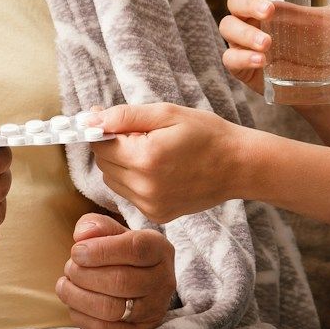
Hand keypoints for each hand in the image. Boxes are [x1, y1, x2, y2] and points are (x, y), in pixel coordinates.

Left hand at [55, 213, 176, 328]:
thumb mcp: (112, 231)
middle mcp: (163, 280)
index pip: (135, 249)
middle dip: (84, 274)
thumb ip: (95, 225)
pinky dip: (80, 315)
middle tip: (70, 267)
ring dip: (78, 296)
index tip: (76, 251)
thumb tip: (81, 236)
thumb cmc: (120, 250)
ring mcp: (153, 310)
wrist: (138, 278)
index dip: (100, 250)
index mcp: (159, 249)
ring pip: (111, 309)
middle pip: (121, 281)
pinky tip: (73, 302)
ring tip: (66, 284)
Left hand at [92, 103, 251, 223]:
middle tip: (144, 136)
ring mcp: (150, 205)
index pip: (99, 144)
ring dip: (122, 165)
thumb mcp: (167, 113)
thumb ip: (124, 116)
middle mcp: (144, 187)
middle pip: (104, 164)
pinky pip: (129, 195)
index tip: (121, 123)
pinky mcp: (157, 215)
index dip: (106, 130)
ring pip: (113, 181)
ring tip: (153, 153)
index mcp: (144, 158)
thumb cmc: (207, 134)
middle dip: (114, 147)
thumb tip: (90, 117)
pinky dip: (135, 181)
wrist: (239, 165)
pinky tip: (159, 171)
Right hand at [221, 0, 329, 95]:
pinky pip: (230, 59)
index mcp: (264, 3)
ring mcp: (241, 42)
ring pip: (228, 29)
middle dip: (249, 4)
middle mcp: (248, 19)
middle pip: (235, 2)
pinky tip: (261, 61)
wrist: (315, 81)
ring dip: (245, 34)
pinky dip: (243, 58)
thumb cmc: (314, 45)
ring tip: (267, 43)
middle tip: (269, 11)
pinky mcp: (240, 66)